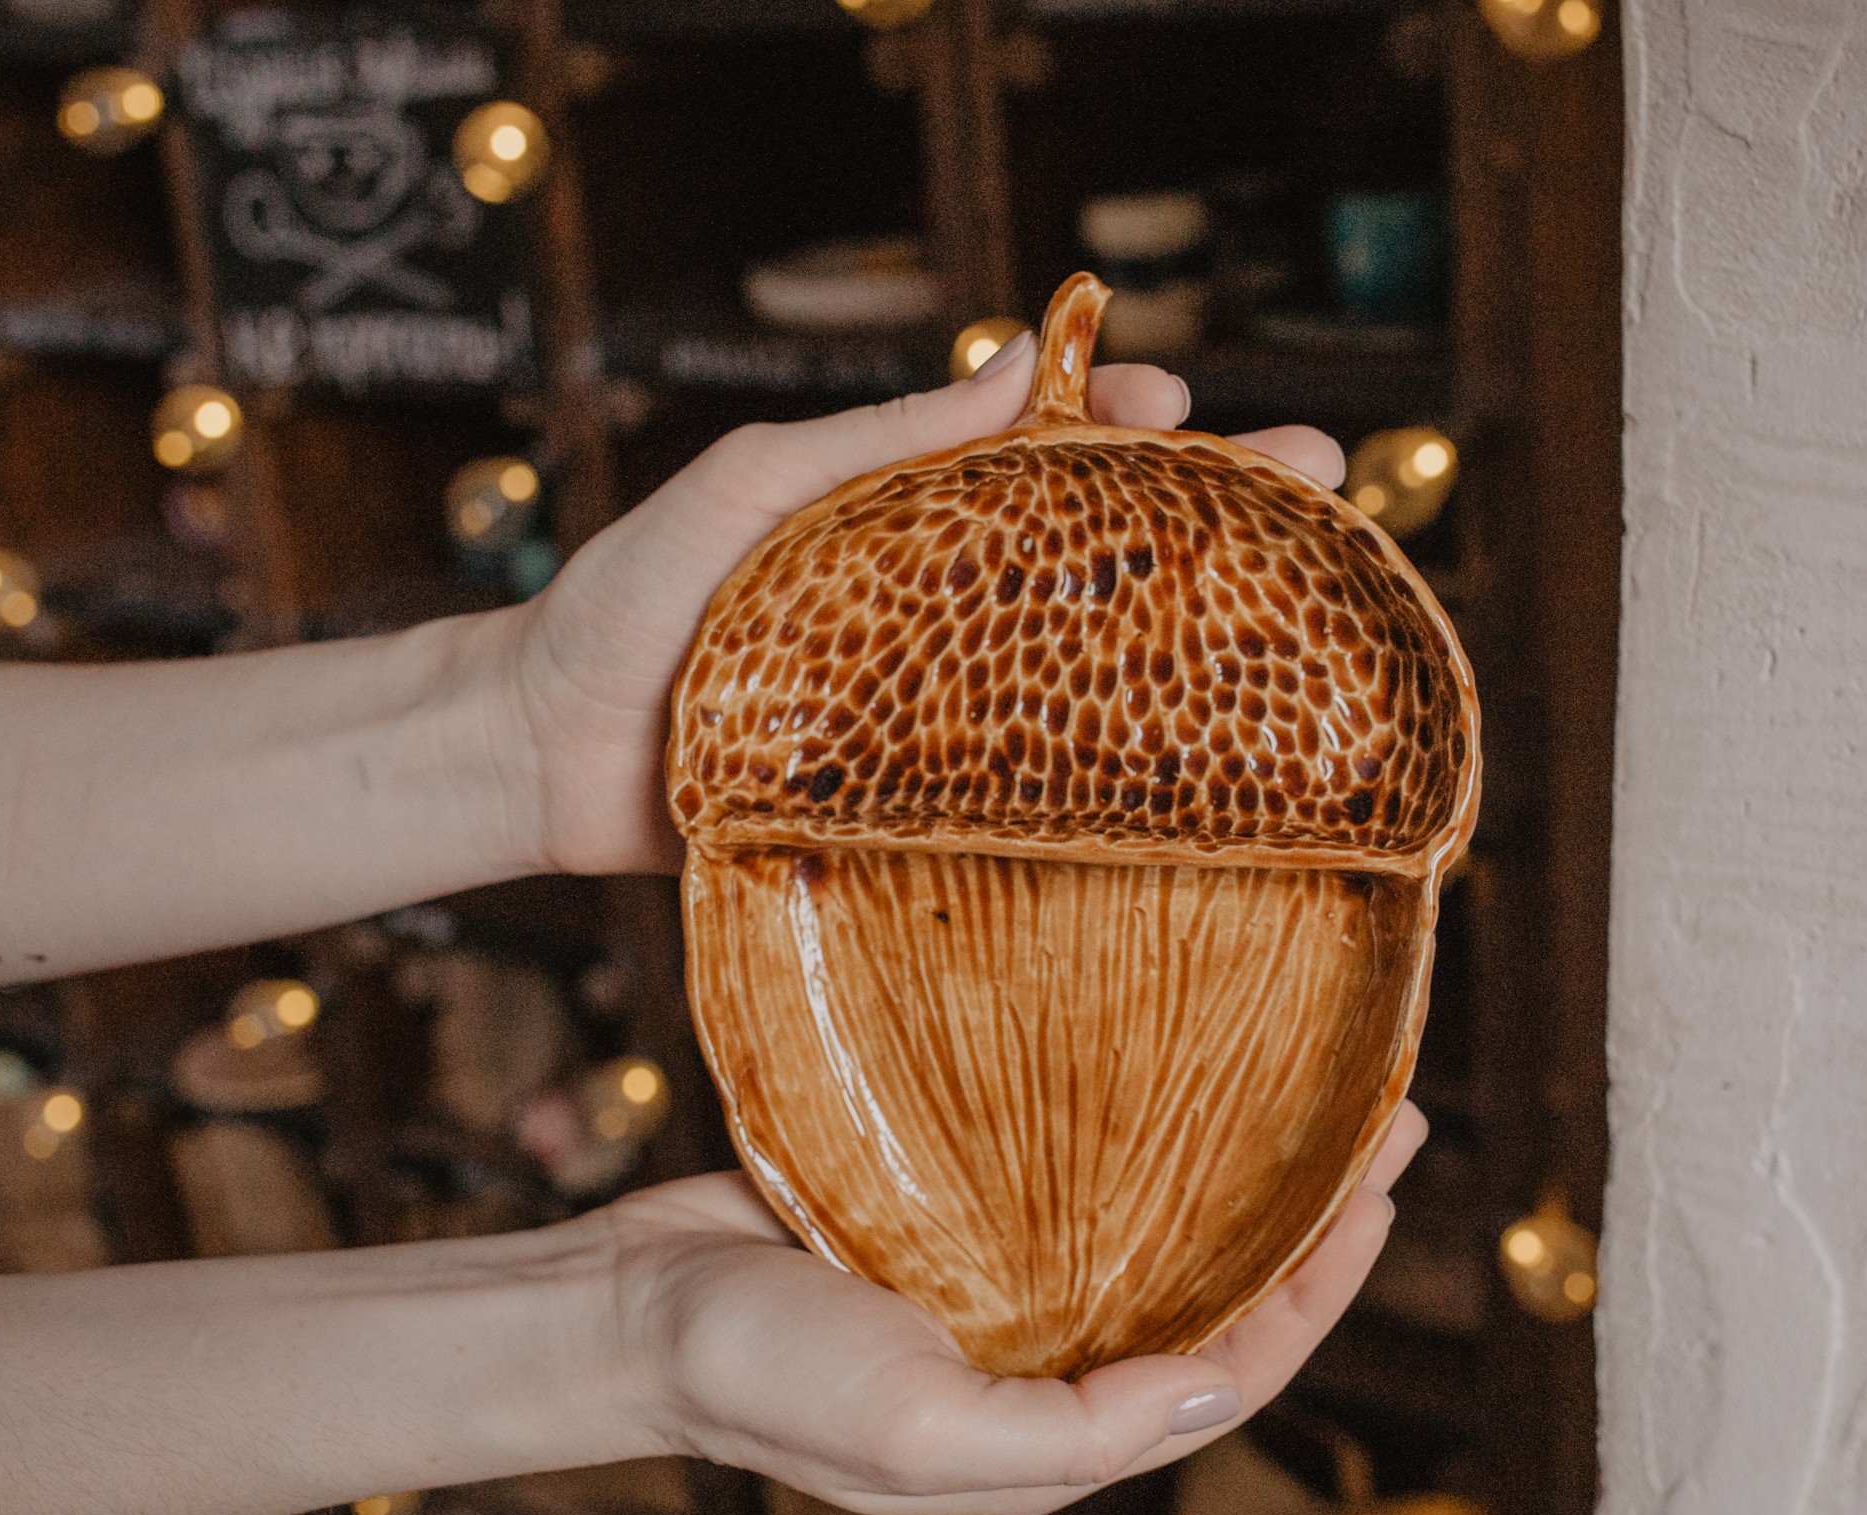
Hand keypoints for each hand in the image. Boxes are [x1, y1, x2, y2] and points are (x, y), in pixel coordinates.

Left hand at [502, 337, 1347, 875]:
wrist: (541, 758)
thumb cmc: (626, 601)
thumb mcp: (749, 489)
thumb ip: (882, 442)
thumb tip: (1020, 366)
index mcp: (909, 507)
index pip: (1048, 447)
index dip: (1134, 423)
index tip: (1195, 415)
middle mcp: (946, 598)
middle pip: (1106, 543)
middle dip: (1219, 512)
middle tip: (1326, 484)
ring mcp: (945, 699)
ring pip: (1094, 652)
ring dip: (1198, 626)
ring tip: (1301, 606)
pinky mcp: (927, 795)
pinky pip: (1035, 773)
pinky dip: (1120, 763)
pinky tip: (1200, 762)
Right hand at [598, 1101, 1426, 1514]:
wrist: (624, 1306)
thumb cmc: (757, 1377)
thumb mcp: (918, 1431)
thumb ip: (1075, 1430)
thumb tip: (1218, 1387)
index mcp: (1059, 1427)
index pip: (1232, 1367)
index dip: (1319, 1290)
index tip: (1381, 1194)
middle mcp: (1049, 1361)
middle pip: (1214, 1288)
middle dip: (1308, 1215)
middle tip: (1387, 1116)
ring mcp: (1002, 1290)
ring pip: (1157, 1230)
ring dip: (1238, 1168)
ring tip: (1313, 1085)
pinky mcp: (952, 1222)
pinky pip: (1075, 1182)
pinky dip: (1139, 1139)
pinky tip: (1172, 1077)